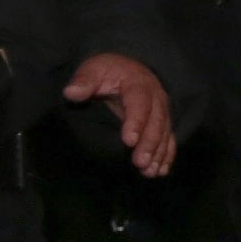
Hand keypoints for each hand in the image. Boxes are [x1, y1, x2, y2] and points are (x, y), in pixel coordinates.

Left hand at [66, 53, 173, 175]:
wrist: (128, 70)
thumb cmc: (108, 72)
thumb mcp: (94, 69)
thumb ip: (84, 81)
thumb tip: (71, 93)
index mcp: (139, 84)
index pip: (139, 103)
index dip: (136, 122)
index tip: (128, 141)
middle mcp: (156, 98)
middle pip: (156, 122)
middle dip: (149, 143)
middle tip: (140, 162)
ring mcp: (162, 112)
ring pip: (164, 133)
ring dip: (158, 154)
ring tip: (149, 172)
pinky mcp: (164, 123)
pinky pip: (169, 139)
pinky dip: (166, 156)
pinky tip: (160, 171)